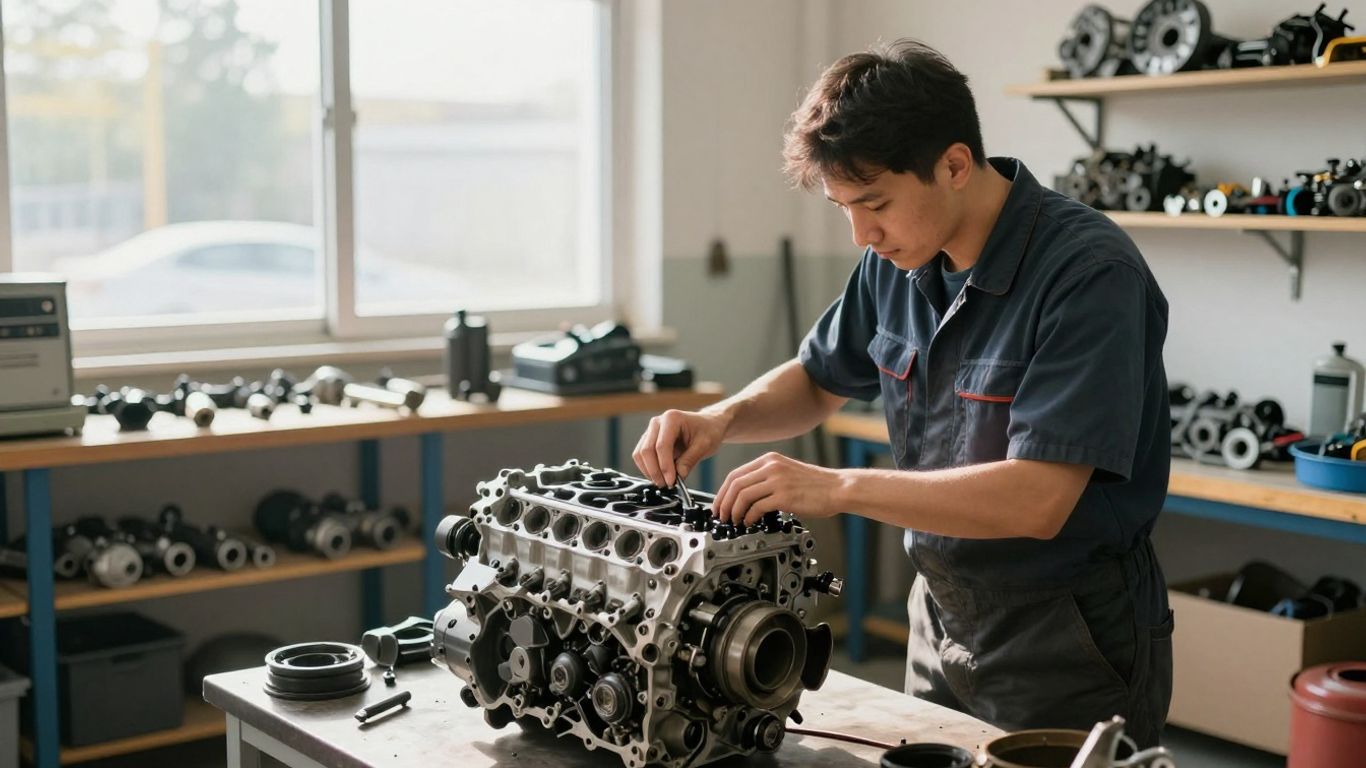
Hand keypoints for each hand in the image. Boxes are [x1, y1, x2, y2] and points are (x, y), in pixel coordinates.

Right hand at [633, 409, 726, 486]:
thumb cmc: (708, 431)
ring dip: (649, 471)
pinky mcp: (649, 440)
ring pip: (640, 454)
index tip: (671, 481)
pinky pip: (641, 456)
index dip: (665, 466)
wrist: (707, 425)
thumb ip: (690, 460)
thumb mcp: (705, 445)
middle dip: (655, 471)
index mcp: (672, 419)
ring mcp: (651, 431)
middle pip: (647, 450)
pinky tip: (660, 476)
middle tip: (666, 484)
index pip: (662, 445)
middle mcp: (658, 422)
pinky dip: (648, 468)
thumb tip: (678, 476)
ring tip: (664, 482)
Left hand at [713, 452, 844, 526]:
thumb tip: (746, 496)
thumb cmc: (816, 485)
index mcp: (770, 460)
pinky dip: (749, 517)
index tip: (719, 505)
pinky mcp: (784, 496)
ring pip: (743, 495)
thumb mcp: (787, 472)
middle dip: (724, 503)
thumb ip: (767, 478)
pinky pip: (757, 507)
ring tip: (734, 522)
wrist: (838, 488)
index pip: (735, 474)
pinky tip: (750, 522)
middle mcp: (771, 467)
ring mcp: (777, 480)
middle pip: (735, 484)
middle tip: (722, 516)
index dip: (723, 492)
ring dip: (734, 512)